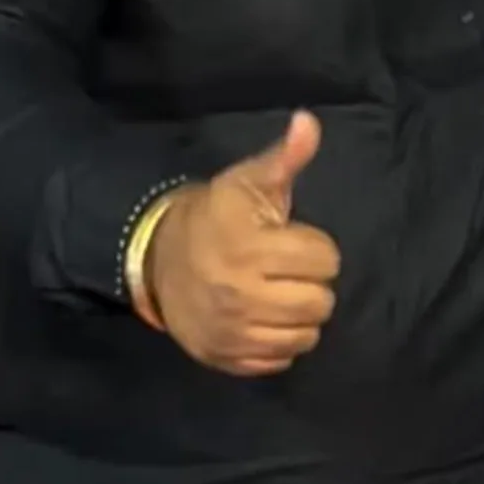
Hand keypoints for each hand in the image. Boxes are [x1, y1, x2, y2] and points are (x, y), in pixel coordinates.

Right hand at [146, 111, 340, 376]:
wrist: (158, 256)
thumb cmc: (216, 214)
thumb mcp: (248, 180)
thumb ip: (285, 157)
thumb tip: (309, 122)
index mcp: (250, 248)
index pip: (325, 260)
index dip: (316, 248)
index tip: (293, 240)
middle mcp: (241, 295)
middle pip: (320, 303)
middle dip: (313, 283)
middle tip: (289, 270)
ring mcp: (232, 332)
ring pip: (305, 336)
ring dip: (301, 316)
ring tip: (281, 294)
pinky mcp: (224, 357)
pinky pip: (279, 361)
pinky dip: (280, 343)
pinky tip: (266, 319)